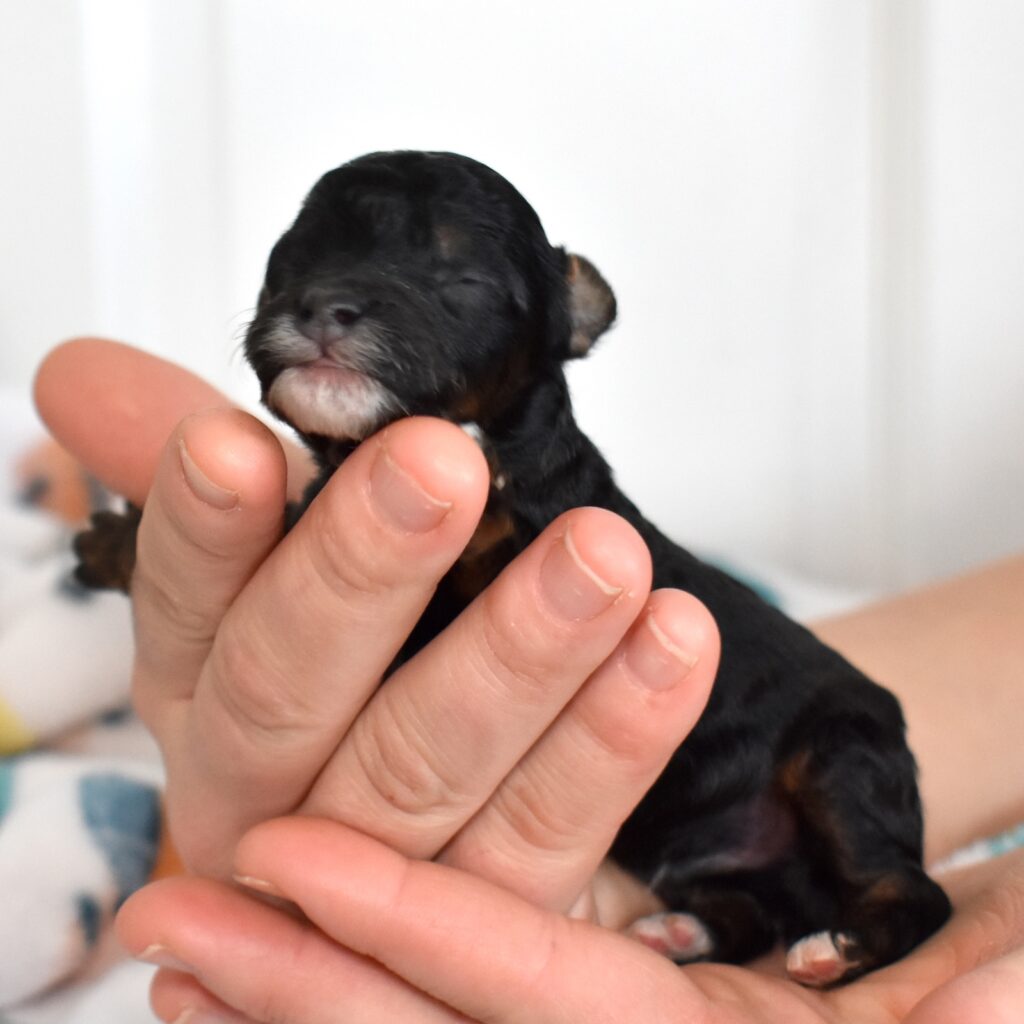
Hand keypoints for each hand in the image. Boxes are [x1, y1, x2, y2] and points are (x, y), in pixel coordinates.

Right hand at [35, 338, 718, 915]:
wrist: (401, 848)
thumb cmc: (342, 674)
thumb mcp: (263, 572)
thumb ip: (211, 482)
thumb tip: (82, 371)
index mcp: (202, 690)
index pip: (182, 605)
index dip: (200, 528)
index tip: (237, 442)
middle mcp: (261, 788)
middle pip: (287, 692)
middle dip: (361, 576)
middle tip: (442, 467)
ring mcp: (364, 872)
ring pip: (426, 769)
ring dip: (520, 657)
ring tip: (603, 555)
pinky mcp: (478, 921)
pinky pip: (543, 836)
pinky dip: (612, 741)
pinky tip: (669, 644)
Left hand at [117, 817, 1023, 1023]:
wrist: (1002, 969)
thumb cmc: (1007, 974)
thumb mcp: (1008, 976)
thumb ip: (974, 1005)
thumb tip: (996, 996)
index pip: (544, 997)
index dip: (413, 931)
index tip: (287, 857)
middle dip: (303, 986)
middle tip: (165, 915)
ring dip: (308, 997)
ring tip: (185, 952)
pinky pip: (484, 1013)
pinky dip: (381, 996)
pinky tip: (293, 960)